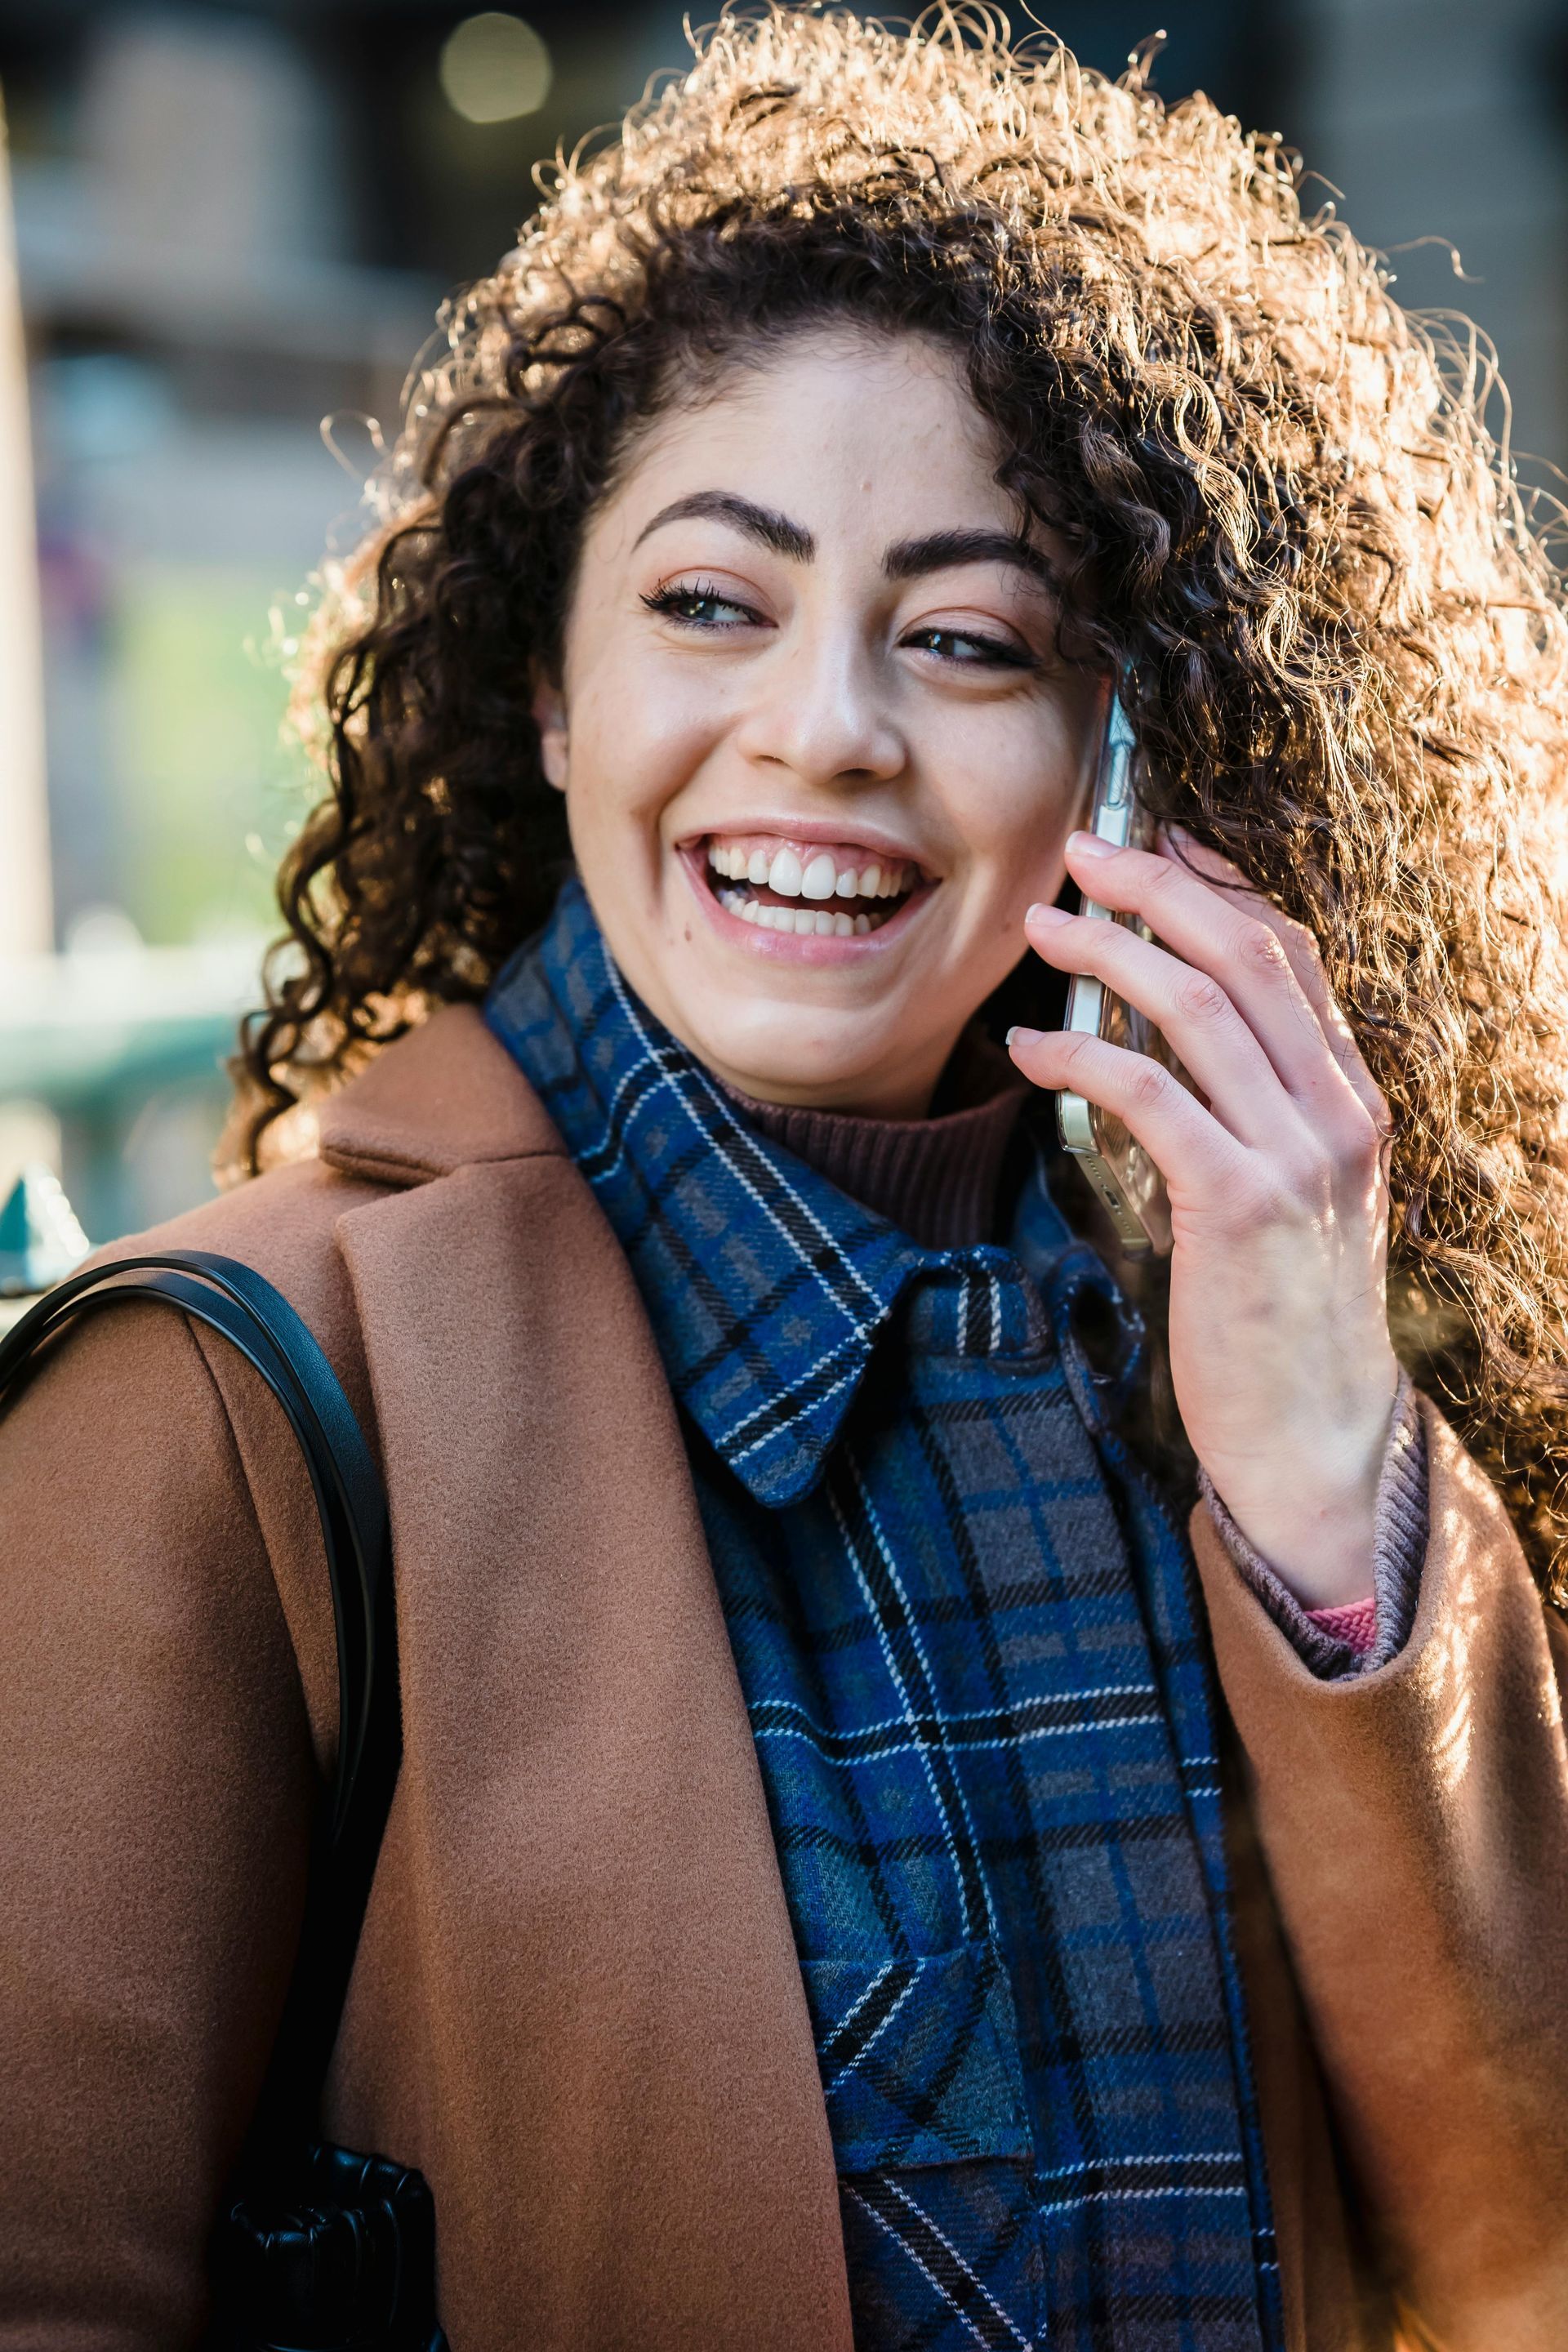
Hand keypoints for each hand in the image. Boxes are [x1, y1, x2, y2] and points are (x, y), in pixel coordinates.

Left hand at [1008, 828, 1400, 1608]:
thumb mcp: (1285, 1198)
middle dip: (1158, 886)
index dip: (1216, 886)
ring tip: (1039, 926)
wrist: (1314, 1436)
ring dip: (1109, 951)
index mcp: (1349, 1100)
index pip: (1290, 956)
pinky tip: (1030, 1048)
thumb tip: (1167, 1042)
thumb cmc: (1279, 1319)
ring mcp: (1296, 1155)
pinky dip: (1082, 1054)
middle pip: (1249, 952)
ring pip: (1200, 1005)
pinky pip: (1152, 1093)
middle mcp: (1336, 1112)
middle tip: (1078, 852)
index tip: (1151, 843)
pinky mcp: (1239, 1204)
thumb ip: (1250, 1116)